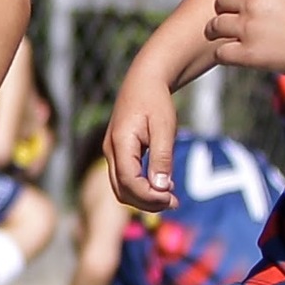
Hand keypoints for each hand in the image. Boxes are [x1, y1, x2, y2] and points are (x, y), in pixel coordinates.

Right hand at [104, 75, 178, 214]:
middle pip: (122, 190)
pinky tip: (162, 186)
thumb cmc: (156, 101)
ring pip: (121, 188)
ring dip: (144, 198)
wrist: (144, 81)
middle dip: (147, 202)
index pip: (129, 181)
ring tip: (170, 198)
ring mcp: (111, 153)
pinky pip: (125, 179)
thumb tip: (161, 188)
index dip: (149, 196)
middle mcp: (110, 150)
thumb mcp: (164, 128)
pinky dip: (141, 189)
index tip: (172, 198)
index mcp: (120, 143)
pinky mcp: (118, 153)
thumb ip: (162, 158)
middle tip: (174, 203)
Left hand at [203, 0, 284, 74]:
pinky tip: (231, 55)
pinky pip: (221, 53)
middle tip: (229, 18)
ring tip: (221, 36)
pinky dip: (223, 54)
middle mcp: (250, 2)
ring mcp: (247, 28)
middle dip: (225, 9)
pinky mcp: (247, 53)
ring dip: (217, 31)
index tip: (242, 2)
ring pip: (215, 26)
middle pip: (221, 0)